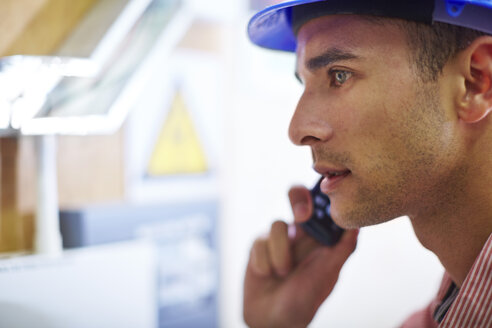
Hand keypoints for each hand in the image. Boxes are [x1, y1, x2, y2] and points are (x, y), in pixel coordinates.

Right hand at [243, 185, 358, 327]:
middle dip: (298, 198)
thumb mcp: (327, 276)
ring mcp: (278, 238)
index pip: (322, 205)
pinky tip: (266, 275)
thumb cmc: (305, 299)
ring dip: (280, 253)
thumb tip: (357, 226)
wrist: (272, 320)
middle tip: (302, 215)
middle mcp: (299, 233)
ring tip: (281, 274)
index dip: (322, 195)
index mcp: (320, 237)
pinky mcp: (258, 246)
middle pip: (296, 196)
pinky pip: (259, 242)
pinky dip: (264, 262)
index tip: (325, 198)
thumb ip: (342, 250)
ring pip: (277, 224)